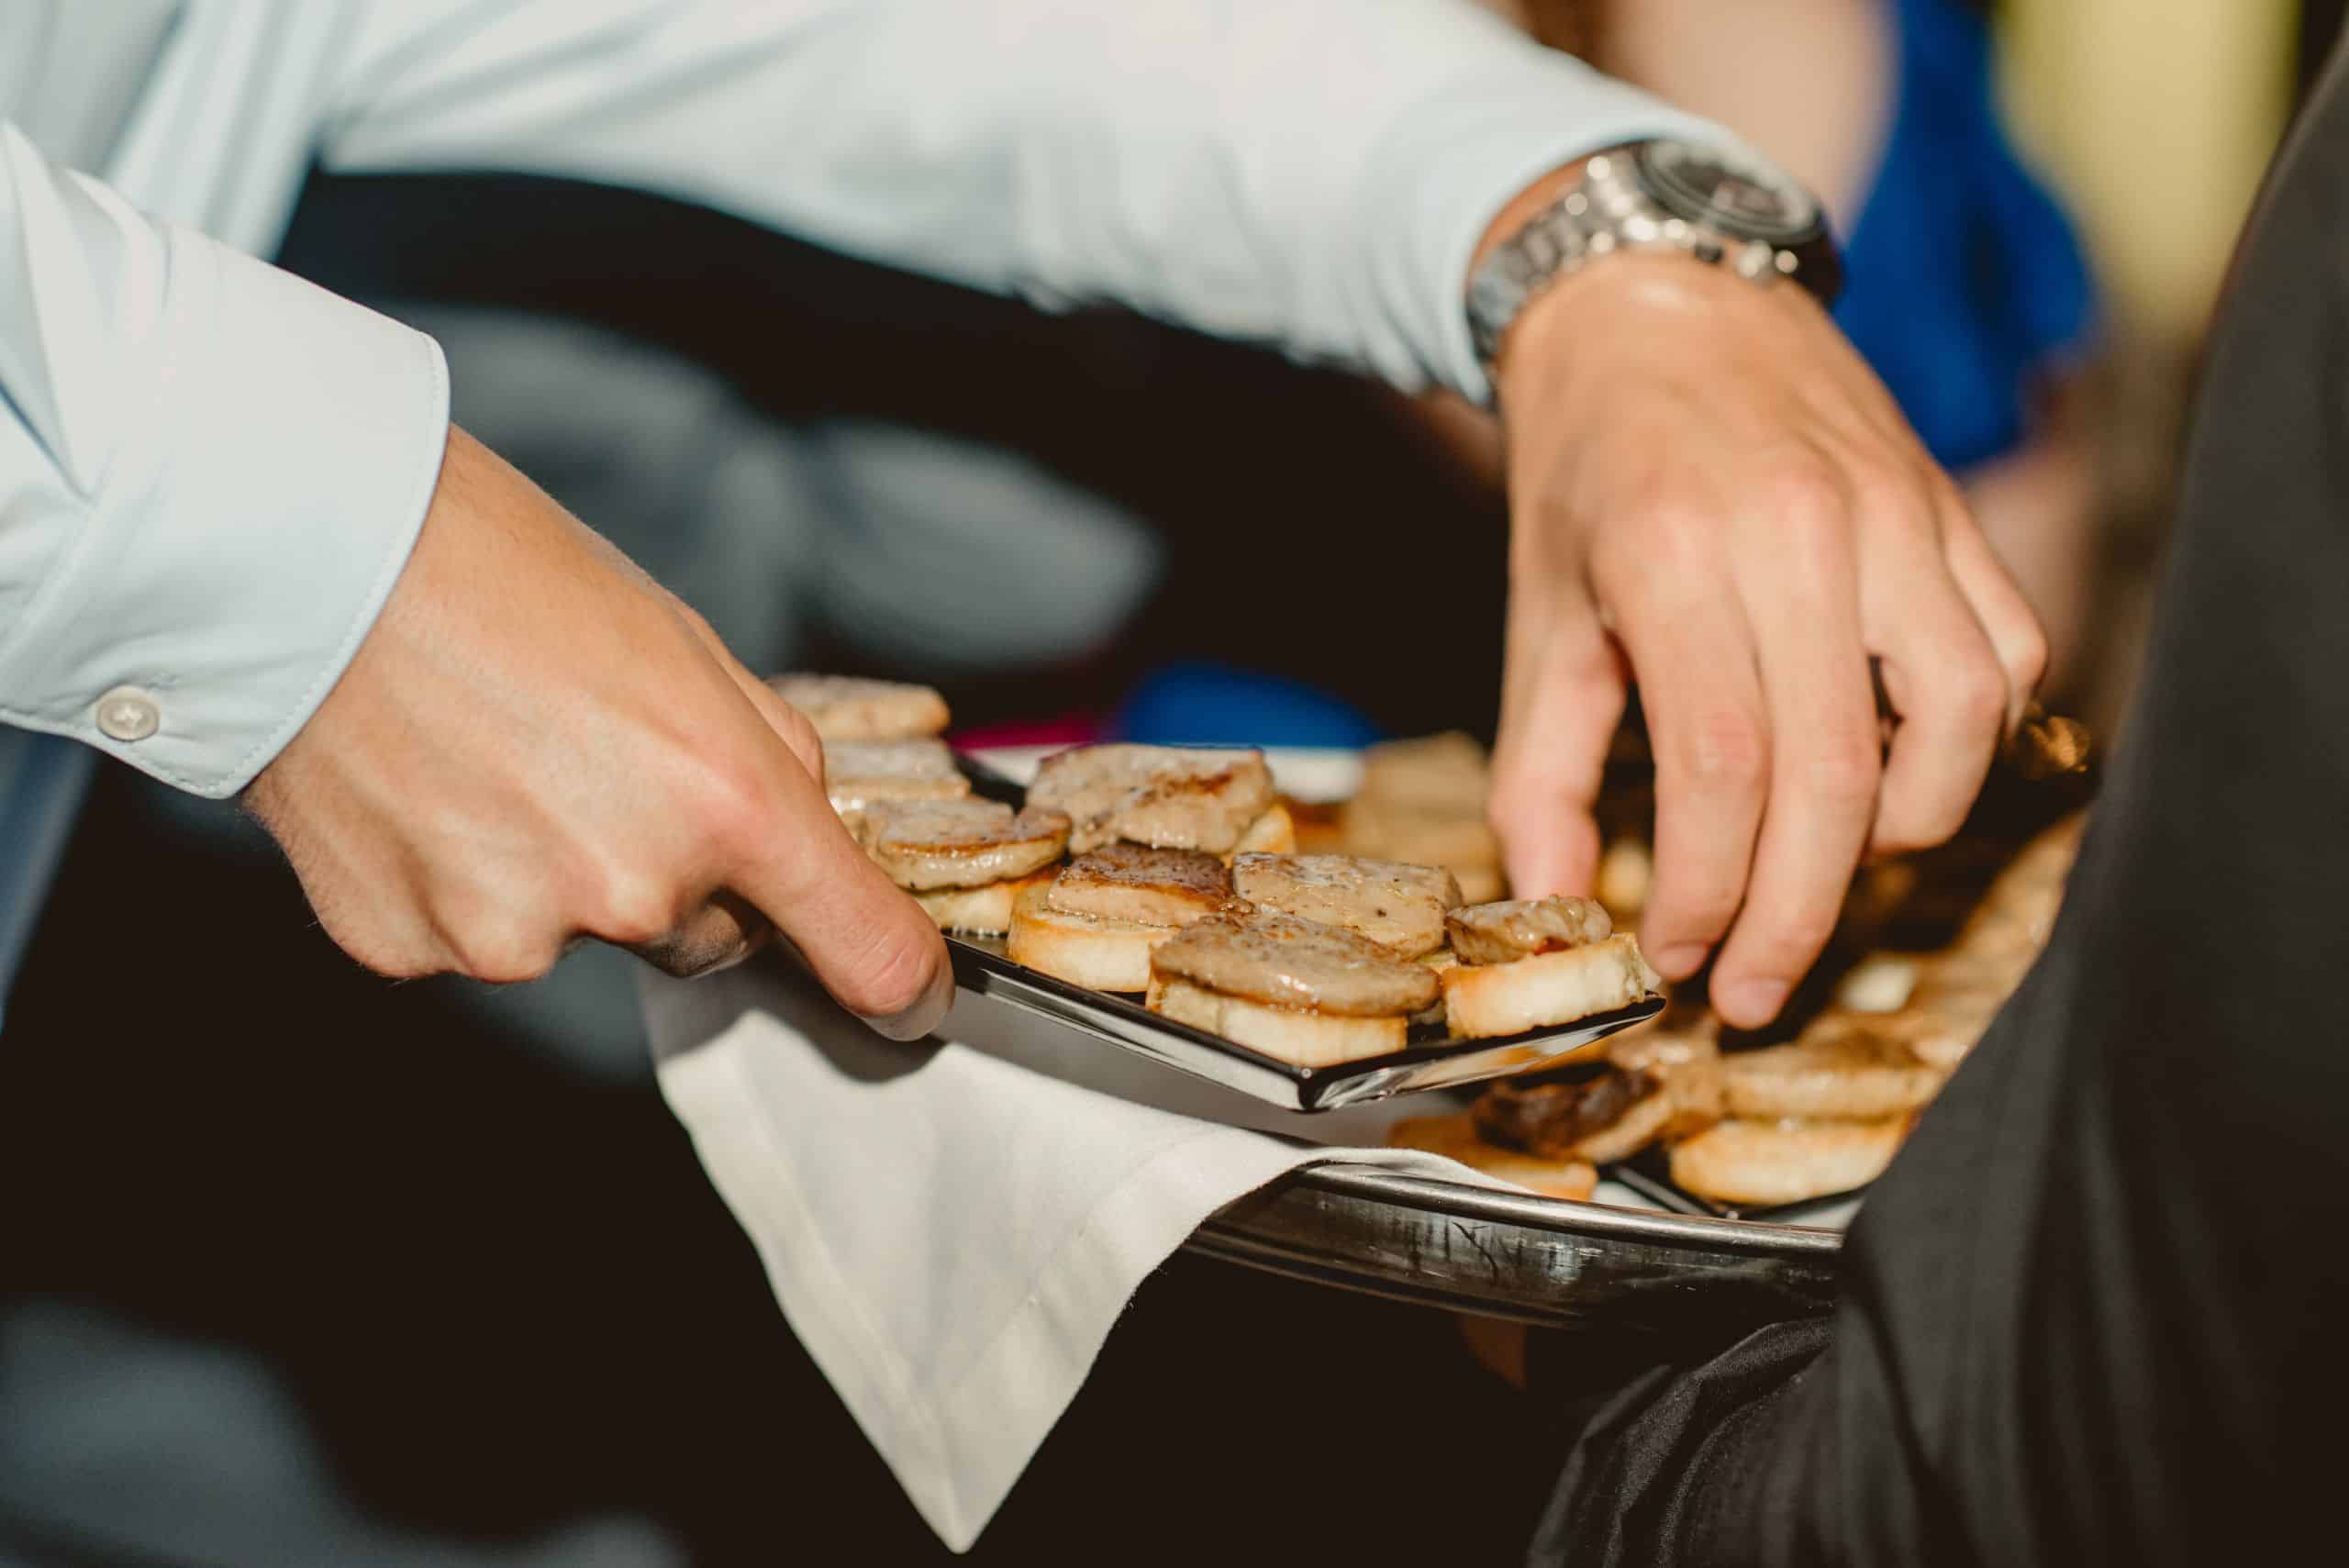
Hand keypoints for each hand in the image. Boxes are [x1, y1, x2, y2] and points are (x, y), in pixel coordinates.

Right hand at [246, 427, 952, 1038]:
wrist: (306, 559)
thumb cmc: (505, 577)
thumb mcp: (692, 651)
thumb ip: (768, 762)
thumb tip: (807, 844)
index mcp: (729, 801)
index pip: (862, 948)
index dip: (896, 980)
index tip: (905, 997)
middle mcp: (633, 889)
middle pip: (706, 936)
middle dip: (682, 875)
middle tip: (597, 762)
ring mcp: (514, 934)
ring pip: (583, 938)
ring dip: (560, 878)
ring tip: (492, 756)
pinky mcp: (411, 950)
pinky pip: (475, 934)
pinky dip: (463, 882)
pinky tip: (427, 791)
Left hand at [1486, 253, 2044, 1027]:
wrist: (1658, 304)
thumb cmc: (1588, 473)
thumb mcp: (1537, 619)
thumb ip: (1537, 774)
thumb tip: (1553, 905)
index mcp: (1675, 560)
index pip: (1723, 774)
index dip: (1710, 895)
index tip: (1680, 959)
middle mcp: (1801, 536)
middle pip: (1839, 775)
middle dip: (1799, 914)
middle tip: (1757, 988)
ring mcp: (1895, 517)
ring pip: (1960, 719)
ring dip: (1901, 831)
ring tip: (1829, 869)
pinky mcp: (1949, 510)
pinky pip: (2008, 651)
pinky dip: (1970, 739)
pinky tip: (1898, 772)